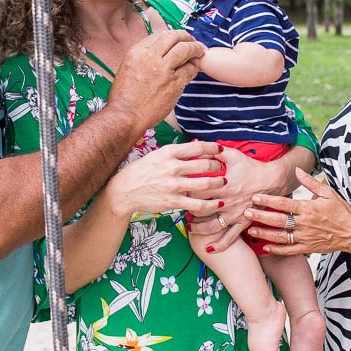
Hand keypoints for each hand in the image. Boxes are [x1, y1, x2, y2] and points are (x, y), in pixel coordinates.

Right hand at [102, 141, 225, 218]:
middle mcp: (172, 167)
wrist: (125, 190)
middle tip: (223, 167)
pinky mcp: (173, 201)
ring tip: (224, 182)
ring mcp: (173, 185)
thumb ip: (176, 153)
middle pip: (205, 164)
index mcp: (169, 152)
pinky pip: (198, 204)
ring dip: (219, 182)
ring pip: (205, 183)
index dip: (212, 147)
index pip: (197, 147)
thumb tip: (195, 146)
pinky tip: (218, 203)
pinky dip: (211, 204)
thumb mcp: (157, 155)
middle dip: (218, 165)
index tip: (221, 149)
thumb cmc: (142, 171)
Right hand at [109, 31, 204, 131]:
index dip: (171, 35)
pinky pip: (190, 70)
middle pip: (174, 37)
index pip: (159, 35)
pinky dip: (194, 67)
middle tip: (192, 40)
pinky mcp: (174, 84)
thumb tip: (157, 51)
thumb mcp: (127, 68)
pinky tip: (195, 69)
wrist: (126, 116)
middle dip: (186, 36)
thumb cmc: (124, 97)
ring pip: (185, 50)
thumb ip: (142, 58)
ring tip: (201, 50)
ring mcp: (164, 70)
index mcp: (137, 52)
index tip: (177, 39)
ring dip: (196, 48)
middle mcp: (150, 57)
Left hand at [185, 145, 289, 250]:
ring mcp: (235, 214)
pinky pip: (230, 238)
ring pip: (212, 226)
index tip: (180, 189)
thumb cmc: (250, 167)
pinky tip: (209, 250)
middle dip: (188, 209)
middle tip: (181, 208)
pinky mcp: (243, 223)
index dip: (186, 191)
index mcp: (224, 185)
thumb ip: (213, 152)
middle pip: (201, 209)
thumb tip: (195, 145)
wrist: (271, 180)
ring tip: (189, 228)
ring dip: (198, 229)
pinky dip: (219, 245)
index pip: (198, 190)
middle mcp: (228, 202)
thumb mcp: (232, 155)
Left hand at [244, 168, 350, 255]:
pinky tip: (265, 247)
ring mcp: (306, 237)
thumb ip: (310, 182)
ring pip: (281, 236)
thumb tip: (296, 170)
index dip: (268, 200)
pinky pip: (289, 250)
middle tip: (246, 213)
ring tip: (250, 230)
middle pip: (279, 220)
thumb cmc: (341, 211)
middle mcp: (305, 223)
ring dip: (264, 234)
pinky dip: (277, 250)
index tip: (255, 197)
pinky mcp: (308, 248)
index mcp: (309, 208)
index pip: (285, 204)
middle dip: (261, 216)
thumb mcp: (328, 193)